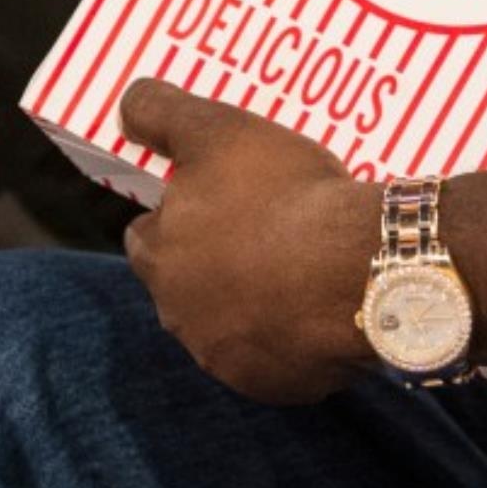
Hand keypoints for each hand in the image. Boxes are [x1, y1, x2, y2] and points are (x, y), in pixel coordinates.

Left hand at [119, 79, 374, 404]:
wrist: (359, 269)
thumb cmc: (284, 195)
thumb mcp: (220, 130)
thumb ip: (162, 113)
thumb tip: (126, 102)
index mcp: (159, 255)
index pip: (146, 236)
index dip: (178, 215)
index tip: (215, 200)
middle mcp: (178, 316)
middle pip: (184, 285)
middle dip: (213, 262)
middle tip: (263, 228)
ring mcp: (224, 358)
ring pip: (227, 324)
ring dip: (251, 299)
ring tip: (299, 264)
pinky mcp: (271, 385)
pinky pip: (272, 358)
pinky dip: (287, 335)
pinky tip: (319, 304)